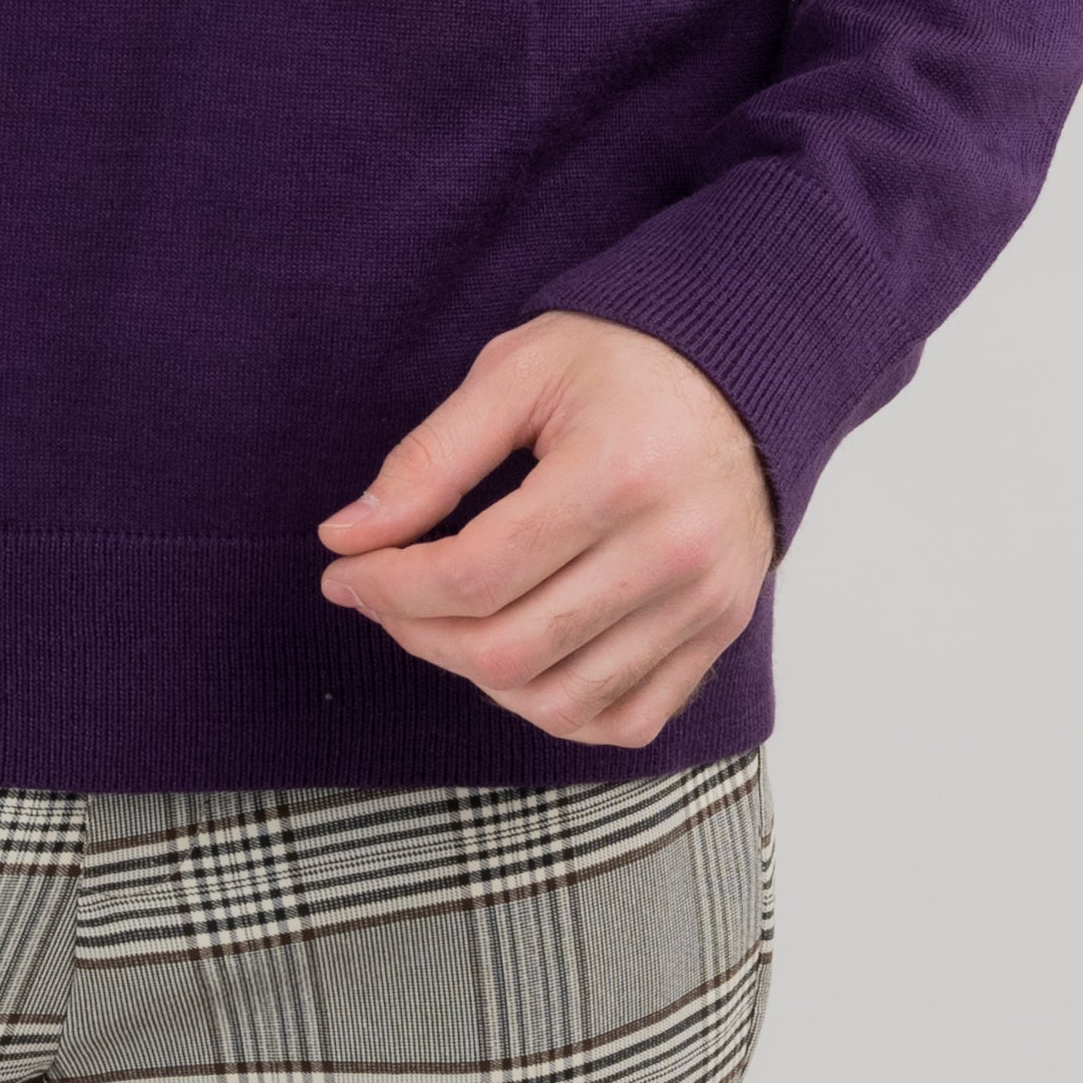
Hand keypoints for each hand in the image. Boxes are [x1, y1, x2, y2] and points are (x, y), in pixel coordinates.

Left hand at [313, 312, 779, 748]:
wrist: (740, 373)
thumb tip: (348, 536)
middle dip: (416, 633)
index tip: (342, 569)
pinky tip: (517, 661)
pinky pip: (626, 721)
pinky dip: (556, 710)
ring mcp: (701, 606)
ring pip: (560, 702)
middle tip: (378, 594)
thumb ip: (431, 457)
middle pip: (509, 650)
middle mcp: (669, 554)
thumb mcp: (517, 372)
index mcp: (615, 475)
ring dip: (475, 677)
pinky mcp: (717, 635)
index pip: (475, 575)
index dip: (389, 585)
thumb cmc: (620, 361)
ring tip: (440, 624)